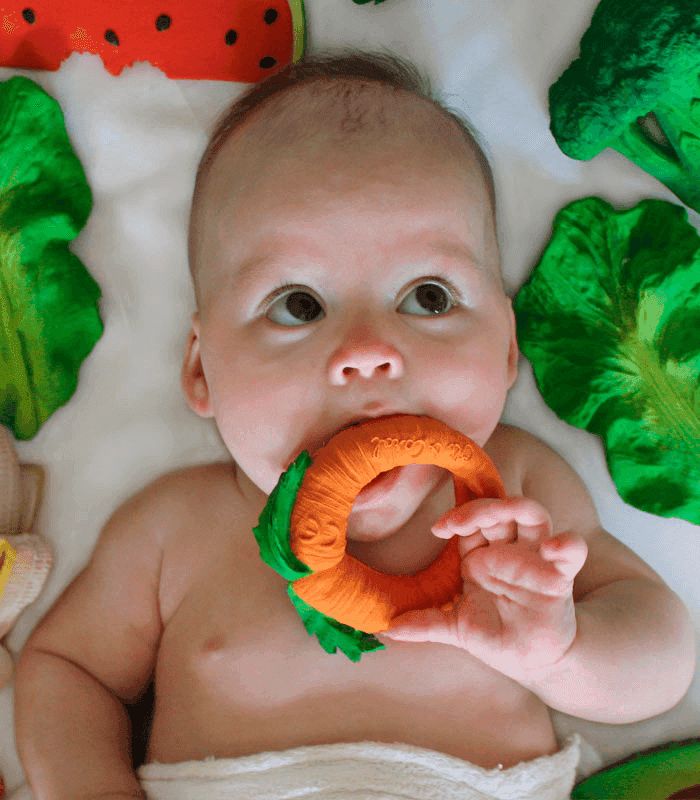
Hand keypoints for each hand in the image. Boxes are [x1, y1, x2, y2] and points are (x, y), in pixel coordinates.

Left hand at [378, 496, 587, 681]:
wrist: (534, 663)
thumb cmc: (496, 636)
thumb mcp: (456, 629)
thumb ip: (425, 624)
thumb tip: (384, 629)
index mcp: (481, 557)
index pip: (470, 522)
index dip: (457, 516)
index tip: (438, 527)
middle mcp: (508, 551)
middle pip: (499, 509)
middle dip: (482, 506)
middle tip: (462, 520)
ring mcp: (535, 560)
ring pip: (533, 515)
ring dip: (518, 507)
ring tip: (506, 512)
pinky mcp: (560, 578)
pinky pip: (572, 550)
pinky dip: (568, 543)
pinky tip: (557, 546)